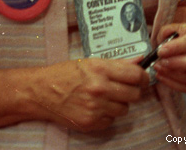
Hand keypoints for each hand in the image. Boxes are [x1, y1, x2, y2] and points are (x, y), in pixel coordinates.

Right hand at [30, 58, 148, 132]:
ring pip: (124, 109)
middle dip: (133, 91)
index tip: (143, 78)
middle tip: (125, 87)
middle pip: (135, 94)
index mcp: (100, 69)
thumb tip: (139, 62)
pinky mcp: (91, 123)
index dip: (143, 77)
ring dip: (119, 103)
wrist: (41, 91)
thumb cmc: (65, 73)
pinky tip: (96, 106)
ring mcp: (96, 108)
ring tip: (105, 96)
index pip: (136, 75)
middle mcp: (100, 88)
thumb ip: (117, 64)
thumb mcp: (90, 62)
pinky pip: (111, 120)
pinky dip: (107, 114)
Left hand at [148, 22, 185, 95]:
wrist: (181, 44)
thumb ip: (166, 32)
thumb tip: (163, 44)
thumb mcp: (170, 28)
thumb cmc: (176, 36)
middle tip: (162, 62)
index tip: (161, 51)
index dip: (177, 47)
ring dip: (174, 75)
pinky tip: (161, 76)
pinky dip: (174, 84)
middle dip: (179, 64)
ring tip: (158, 68)